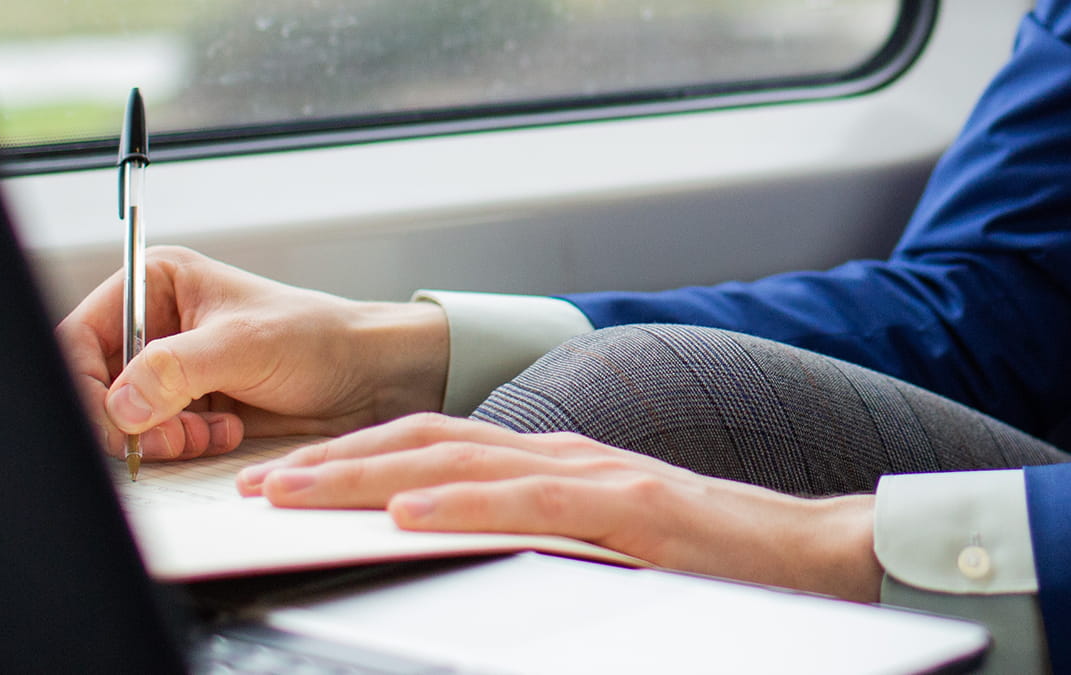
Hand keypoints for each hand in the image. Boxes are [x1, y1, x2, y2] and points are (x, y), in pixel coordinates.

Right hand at [55, 246, 449, 459]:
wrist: (368, 379)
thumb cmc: (319, 339)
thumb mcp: (244, 346)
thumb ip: (176, 370)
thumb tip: (121, 403)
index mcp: (156, 284)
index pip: (81, 336)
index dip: (84, 383)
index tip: (110, 421)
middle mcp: (155, 324)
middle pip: (95, 382)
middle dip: (124, 417)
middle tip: (162, 436)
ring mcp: (170, 368)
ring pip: (122, 417)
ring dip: (158, 435)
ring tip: (204, 431)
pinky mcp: (187, 406)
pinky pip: (155, 437)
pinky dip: (180, 444)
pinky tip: (223, 432)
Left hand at [234, 414, 884, 601]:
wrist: (815, 554)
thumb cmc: (717, 563)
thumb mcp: (607, 548)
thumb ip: (541, 538)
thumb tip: (458, 553)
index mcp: (554, 465)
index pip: (433, 447)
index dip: (351, 458)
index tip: (282, 481)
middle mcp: (564, 455)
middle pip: (424, 440)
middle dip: (331, 460)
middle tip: (255, 485)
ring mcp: (595, 476)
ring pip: (457, 461)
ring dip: (366, 474)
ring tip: (297, 492)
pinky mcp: (628, 509)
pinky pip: (526, 503)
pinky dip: (458, 502)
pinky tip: (406, 511)